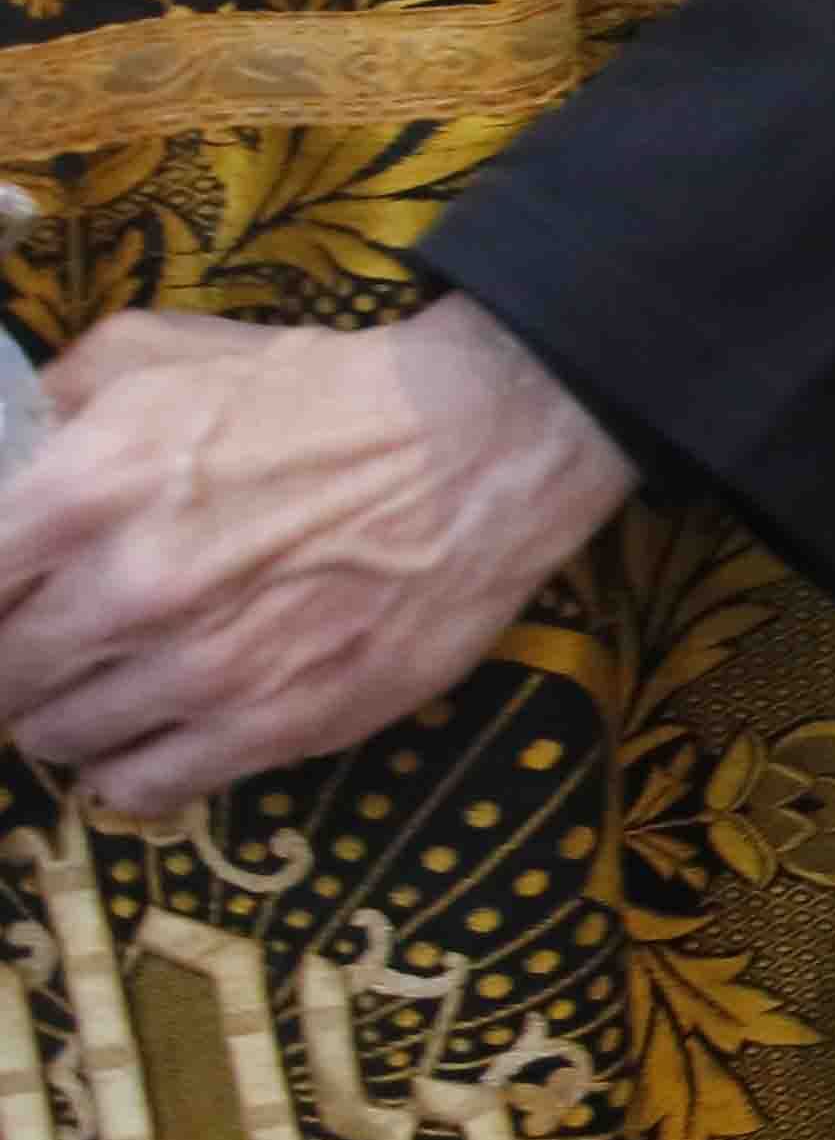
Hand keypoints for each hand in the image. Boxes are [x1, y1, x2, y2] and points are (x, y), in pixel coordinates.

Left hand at [0, 300, 636, 816]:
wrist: (483, 445)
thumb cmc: (322, 393)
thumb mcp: (167, 352)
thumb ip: (61, 393)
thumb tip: (13, 435)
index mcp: (84, 491)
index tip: (5, 600)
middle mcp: (127, 591)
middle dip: (9, 664)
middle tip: (36, 651)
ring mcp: (202, 670)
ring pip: (57, 737)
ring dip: (62, 716)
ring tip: (98, 687)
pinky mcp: (275, 726)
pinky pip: (142, 787)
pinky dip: (124, 770)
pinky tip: (145, 736)